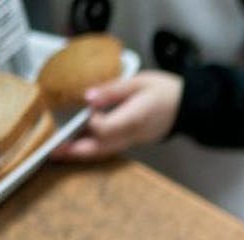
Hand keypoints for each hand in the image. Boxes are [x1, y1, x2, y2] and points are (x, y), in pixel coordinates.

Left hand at [51, 71, 182, 160]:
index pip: (105, 128)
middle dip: (75, 151)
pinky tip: (79, 145)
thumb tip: (88, 96)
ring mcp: (133, 141)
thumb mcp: (139, 82)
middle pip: (100, 149)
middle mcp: (132, 134)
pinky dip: (93, 149)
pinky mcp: (133, 141)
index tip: (87, 105)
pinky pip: (109, 149)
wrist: (190, 107)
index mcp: (135, 119)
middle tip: (53, 151)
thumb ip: (112, 89)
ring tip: (60, 152)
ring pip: (103, 152)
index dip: (90, 120)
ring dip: (81, 153)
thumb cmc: (166, 91)